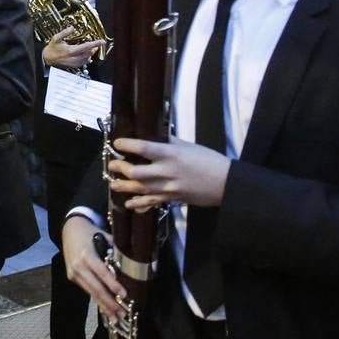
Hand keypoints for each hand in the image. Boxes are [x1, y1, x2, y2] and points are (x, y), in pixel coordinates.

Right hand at [43, 28, 105, 70]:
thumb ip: (64, 32)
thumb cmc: (51, 48)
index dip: (95, 44)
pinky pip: (83, 63)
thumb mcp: (56, 38)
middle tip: (96, 44)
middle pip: (89, 53)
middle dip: (94, 48)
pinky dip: (87, 59)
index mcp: (70, 50)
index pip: (86, 46)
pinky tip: (86, 56)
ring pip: (87, 59)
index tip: (102, 41)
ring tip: (91, 49)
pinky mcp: (73, 66)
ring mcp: (74, 63)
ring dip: (90, 54)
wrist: (46, 59)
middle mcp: (73, 57)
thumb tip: (72, 27)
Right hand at [62, 215, 126, 322]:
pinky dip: (97, 300)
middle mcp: (78, 266)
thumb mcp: (104, 236)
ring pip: (91, 293)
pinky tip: (106, 309)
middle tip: (122, 314)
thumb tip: (137, 259)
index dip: (113, 285)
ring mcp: (73, 273)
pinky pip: (87, 290)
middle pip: (96, 288)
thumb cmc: (90, 232)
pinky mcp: (72, 277)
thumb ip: (117, 249)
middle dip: (110, 303)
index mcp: (86, 254)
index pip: (102, 273)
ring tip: (116, 318)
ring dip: (104, 306)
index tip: (124, 295)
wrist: (69, 229)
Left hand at [109, 136, 231, 210]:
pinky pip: (151, 202)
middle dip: (121, 169)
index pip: (144, 148)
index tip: (116, 143)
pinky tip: (129, 204)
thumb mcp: (188, 146)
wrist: (225, 184)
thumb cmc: (208, 160)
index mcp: (171, 154)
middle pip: (136, 172)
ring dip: (123, 187)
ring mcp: (169, 187)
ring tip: (113, 184)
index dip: (127, 145)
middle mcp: (167, 171)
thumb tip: (154, 134)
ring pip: (140, 189)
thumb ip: (169, 141)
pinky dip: (138, 204)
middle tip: (113, 165)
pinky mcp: (172, 199)